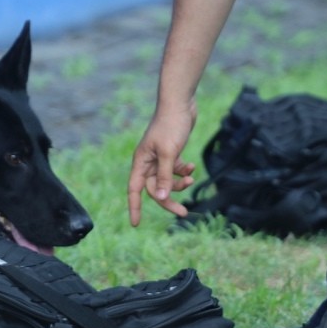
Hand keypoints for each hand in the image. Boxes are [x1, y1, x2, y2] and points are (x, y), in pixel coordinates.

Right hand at [127, 102, 197, 225]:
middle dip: (168, 200)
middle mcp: (148, 162)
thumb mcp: (169, 153)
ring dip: (179, 184)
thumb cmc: (171, 126)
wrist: (180, 104)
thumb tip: (160, 197)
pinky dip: (184, 171)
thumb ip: (164, 176)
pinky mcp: (171, 153)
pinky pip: (175, 170)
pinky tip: (192, 167)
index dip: (134, 207)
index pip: (134, 190)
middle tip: (183, 212)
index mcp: (141, 162)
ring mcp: (160, 157)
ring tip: (191, 180)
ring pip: (167, 181)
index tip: (136, 224)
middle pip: (154, 189)